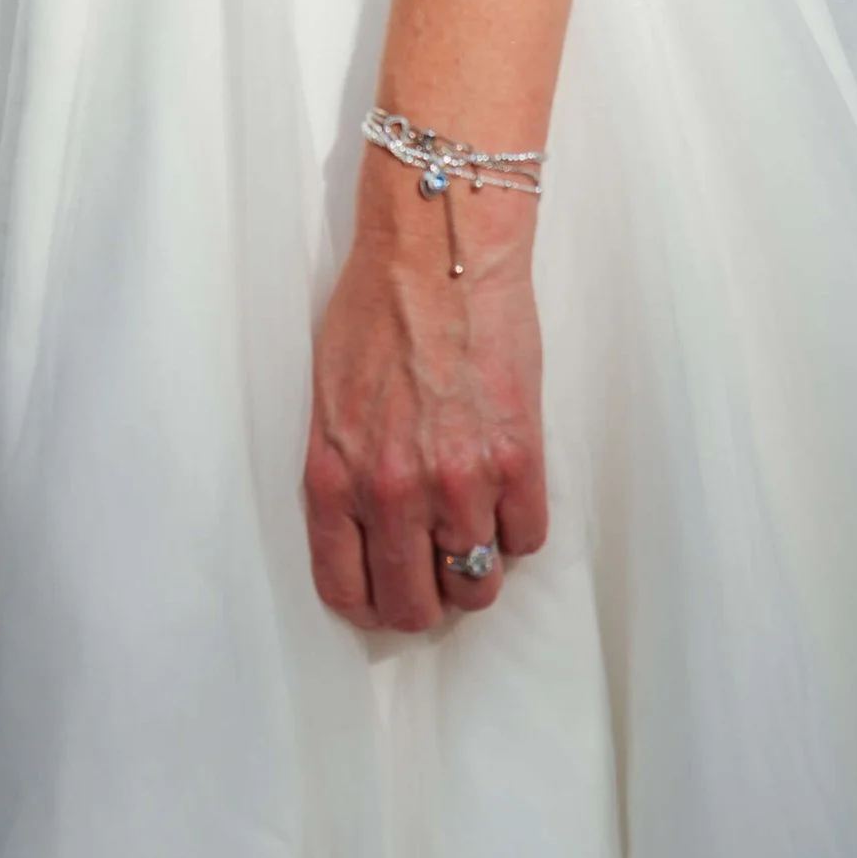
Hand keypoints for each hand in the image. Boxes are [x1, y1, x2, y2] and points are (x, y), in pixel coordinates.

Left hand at [302, 157, 548, 635]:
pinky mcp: (516, 460)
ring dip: (477, 563)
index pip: (348, 590)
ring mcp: (458, 481)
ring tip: (474, 522)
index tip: (386, 590)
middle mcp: (392, 492)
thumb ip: (343, 469)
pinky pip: (526, 539)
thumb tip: (364, 526)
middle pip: (416, 606)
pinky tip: (505, 485)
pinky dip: (517, 524)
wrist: (436, 251)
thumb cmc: (376, 306)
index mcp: (335, 475)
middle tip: (436, 570)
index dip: (371, 601)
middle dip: (426, 599)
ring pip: (478, 584)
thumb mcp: (329, 395)